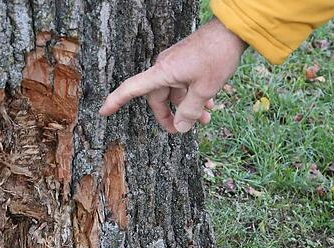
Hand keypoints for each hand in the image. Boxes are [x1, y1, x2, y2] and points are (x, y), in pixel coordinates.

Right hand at [99, 18, 246, 132]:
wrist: (231, 31)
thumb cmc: (217, 56)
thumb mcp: (205, 89)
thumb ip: (190, 111)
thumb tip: (181, 128)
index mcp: (163, 72)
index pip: (132, 88)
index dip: (116, 101)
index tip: (103, 112)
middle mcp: (165, 67)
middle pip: (158, 98)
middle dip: (171, 115)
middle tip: (185, 129)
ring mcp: (176, 64)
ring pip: (175, 92)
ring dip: (188, 106)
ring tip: (206, 118)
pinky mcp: (186, 61)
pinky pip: (184, 83)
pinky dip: (193, 95)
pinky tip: (209, 104)